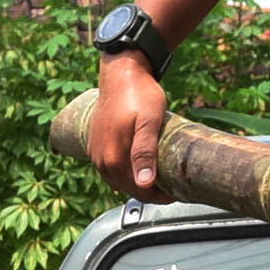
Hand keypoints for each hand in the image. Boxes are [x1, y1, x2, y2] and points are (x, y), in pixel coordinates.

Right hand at [88, 54, 169, 200]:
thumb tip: (145, 183)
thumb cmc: (139, 93)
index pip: (138, 191)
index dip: (159, 196)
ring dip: (136, 185)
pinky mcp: (94, 148)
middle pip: (128, 189)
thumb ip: (145, 152)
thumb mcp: (149, 121)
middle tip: (171, 188)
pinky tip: (136, 169)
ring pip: (118, 182)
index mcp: (114, 158)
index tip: (176, 192)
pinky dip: (124, 175)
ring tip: (156, 180)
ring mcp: (95, 155)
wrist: (120, 73)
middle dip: (149, 192)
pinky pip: (109, 171)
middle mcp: (101, 161)